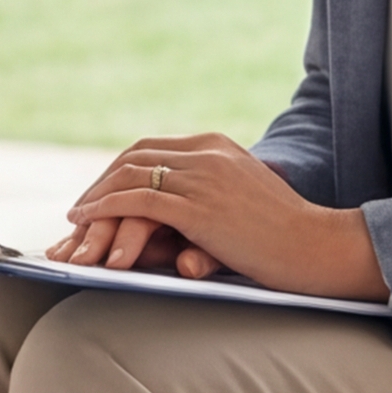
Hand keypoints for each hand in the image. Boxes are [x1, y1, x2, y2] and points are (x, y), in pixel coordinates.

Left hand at [52, 132, 388, 303]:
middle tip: (80, 207)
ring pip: (130, 177)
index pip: (150, 148)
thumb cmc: (284, 233)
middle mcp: (206, 154)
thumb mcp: (244, 195)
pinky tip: (87, 221)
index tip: (99, 191)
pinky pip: (137, 202)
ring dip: (96, 198)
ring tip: (76, 218)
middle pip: (133, 158)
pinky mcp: (198, 208)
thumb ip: (211, 188)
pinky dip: (105, 209)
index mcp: (216, 146)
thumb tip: (179, 203)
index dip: (117, 170)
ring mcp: (202, 178)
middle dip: (101, 182)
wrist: (315, 246)